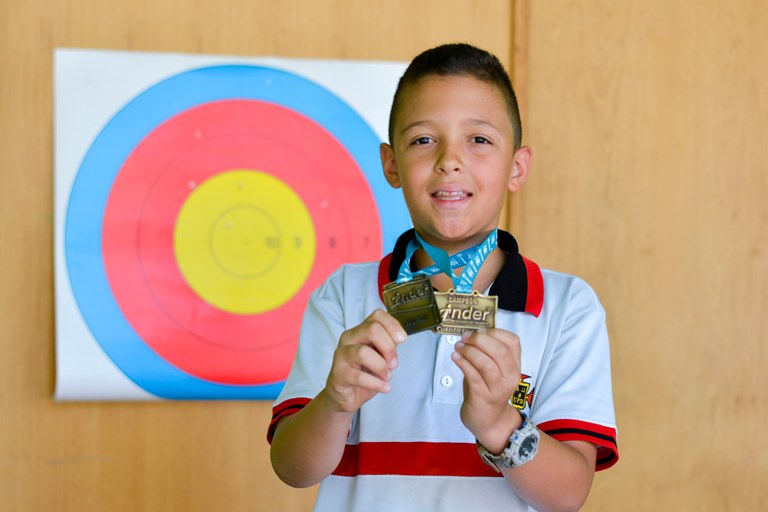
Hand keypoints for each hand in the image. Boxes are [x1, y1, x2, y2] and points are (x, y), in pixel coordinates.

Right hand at [325, 309, 406, 413]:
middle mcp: (348, 338)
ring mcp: (341, 355)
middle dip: (388, 348)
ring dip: (381, 367)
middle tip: (393, 364)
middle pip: (371, 330)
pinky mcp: (338, 374)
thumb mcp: (380, 356)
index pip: (377, 316)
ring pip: (363, 352)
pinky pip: (359, 377)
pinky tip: (384, 387)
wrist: (346, 395)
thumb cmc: (364, 372)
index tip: (402, 340)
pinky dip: (377, 383)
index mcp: (359, 331)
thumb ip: (388, 344)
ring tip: (386, 376)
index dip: (393, 326)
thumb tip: (399, 338)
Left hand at [451, 328, 522, 450]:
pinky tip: (455, 357)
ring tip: (458, 347)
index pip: (513, 342)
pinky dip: (463, 363)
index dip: (494, 331)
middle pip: (500, 351)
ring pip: (487, 363)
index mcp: (515, 366)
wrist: (489, 420)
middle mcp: (510, 377)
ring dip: (470, 351)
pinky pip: (473, 376)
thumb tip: (471, 333)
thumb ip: (487, 352)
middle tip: (465, 336)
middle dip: (480, 339)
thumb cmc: (488, 390)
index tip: (478, 329)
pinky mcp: (483, 397)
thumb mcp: (493, 369)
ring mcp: (498, 388)